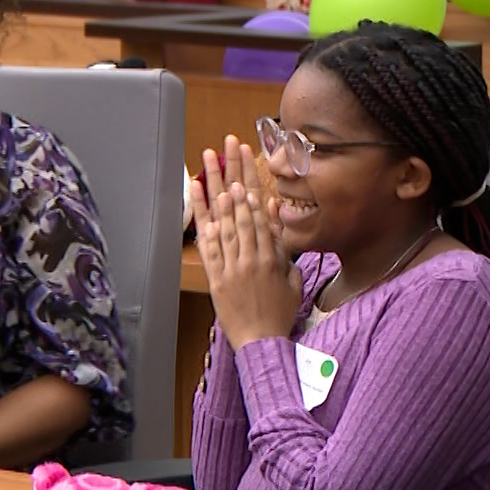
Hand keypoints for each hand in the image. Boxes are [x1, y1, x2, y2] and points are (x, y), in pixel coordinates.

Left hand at [192, 138, 301, 349]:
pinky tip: (197, 198)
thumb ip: (285, 248)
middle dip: (232, 175)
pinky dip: (202, 220)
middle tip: (227, 148)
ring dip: (215, 188)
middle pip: (239, 209)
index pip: (259, 216)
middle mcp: (249, 258)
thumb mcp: (293, 279)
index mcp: (271, 258)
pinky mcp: (216, 277)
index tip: (245, 164)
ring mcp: (230, 267)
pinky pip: (207, 244)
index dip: (250, 187)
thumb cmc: (279, 312)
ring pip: (222, 221)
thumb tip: (276, 216)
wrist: (261, 341)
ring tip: (210, 161)